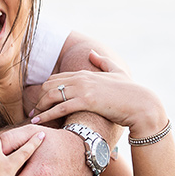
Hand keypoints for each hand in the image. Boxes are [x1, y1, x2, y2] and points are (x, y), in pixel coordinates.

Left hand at [29, 51, 166, 137]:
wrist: (140, 104)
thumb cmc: (130, 91)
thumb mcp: (116, 71)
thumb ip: (102, 61)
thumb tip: (91, 53)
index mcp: (85, 72)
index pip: (57, 78)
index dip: (46, 89)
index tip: (40, 99)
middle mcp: (81, 79)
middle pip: (50, 85)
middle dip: (39, 98)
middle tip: (34, 110)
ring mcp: (83, 89)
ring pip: (51, 95)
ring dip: (40, 107)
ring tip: (34, 118)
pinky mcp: (86, 101)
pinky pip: (59, 108)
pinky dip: (46, 115)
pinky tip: (39, 122)